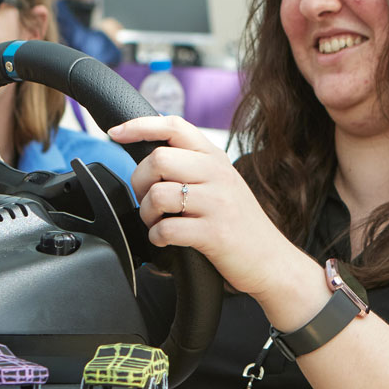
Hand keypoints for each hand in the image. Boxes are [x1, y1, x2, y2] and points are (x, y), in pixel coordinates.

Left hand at [108, 114, 317, 316]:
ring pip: (157, 194)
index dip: (139, 126)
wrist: (273, 262)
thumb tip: (149, 159)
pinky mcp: (214, 233)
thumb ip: (193, 167)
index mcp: (216, 158)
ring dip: (146, 214)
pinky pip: (166, 229)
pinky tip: (166, 241)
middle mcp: (218, 174)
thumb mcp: (222, 184)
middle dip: (140, 182)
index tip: (116, 134)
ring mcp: (217, 203)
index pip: (174, 126)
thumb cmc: (240, 224)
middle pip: (157, 159)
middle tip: (148, 201)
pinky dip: (156, 238)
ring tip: (157, 223)